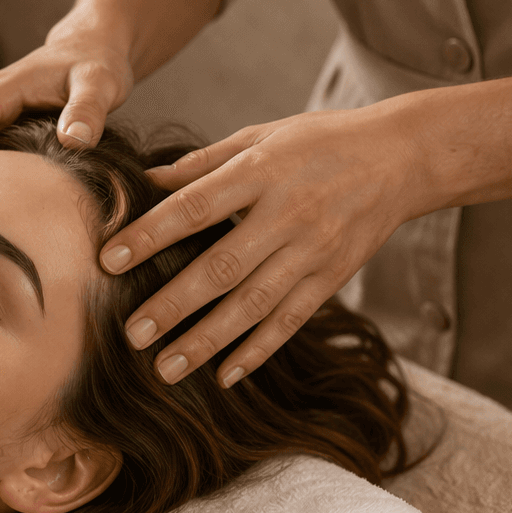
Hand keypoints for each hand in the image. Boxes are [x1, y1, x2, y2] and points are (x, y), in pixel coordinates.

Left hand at [100, 104, 425, 385]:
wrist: (402, 158)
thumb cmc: (319, 142)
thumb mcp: (261, 136)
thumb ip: (202, 163)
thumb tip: (143, 181)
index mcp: (261, 173)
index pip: (196, 207)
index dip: (152, 234)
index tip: (109, 260)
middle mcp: (287, 216)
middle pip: (222, 267)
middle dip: (173, 305)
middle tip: (131, 336)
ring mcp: (312, 252)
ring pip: (253, 306)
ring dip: (207, 342)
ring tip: (165, 369)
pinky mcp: (331, 279)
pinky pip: (290, 322)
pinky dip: (257, 351)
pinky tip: (224, 376)